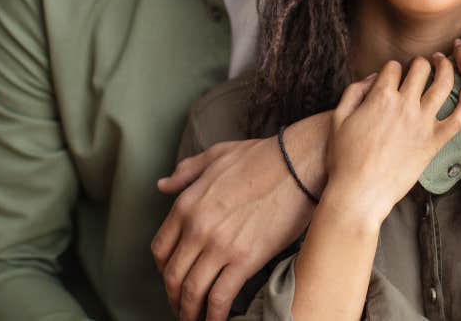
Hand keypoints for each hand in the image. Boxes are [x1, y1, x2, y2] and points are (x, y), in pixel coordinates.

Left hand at [151, 129, 320, 320]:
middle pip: (173, 275)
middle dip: (174, 297)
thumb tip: (163, 185)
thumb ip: (186, 172)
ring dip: (190, 311)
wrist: (299, 163)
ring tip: (196, 318)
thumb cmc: (263, 156)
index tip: (172, 278)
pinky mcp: (245, 259)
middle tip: (182, 305)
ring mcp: (220, 245)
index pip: (161, 249)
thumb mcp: (216, 155)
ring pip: (192, 290)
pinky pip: (220, 296)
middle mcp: (197, 227)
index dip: (163, 270)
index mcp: (187, 204)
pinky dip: (214, 315)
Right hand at [323, 58, 460, 223]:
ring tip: (444, 63)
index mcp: (380, 97)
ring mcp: (422, 123)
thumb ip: (354, 92)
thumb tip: (373, 78)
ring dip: (446, 68)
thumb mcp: (338, 119)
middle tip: (422, 65)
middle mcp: (405, 105)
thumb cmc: (344, 159)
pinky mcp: (435, 142)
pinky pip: (459, 118)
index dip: (393, 67)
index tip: (394, 75)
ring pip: (443, 84)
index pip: (393, 67)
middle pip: (421, 68)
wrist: (360, 193)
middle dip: (420, 62)